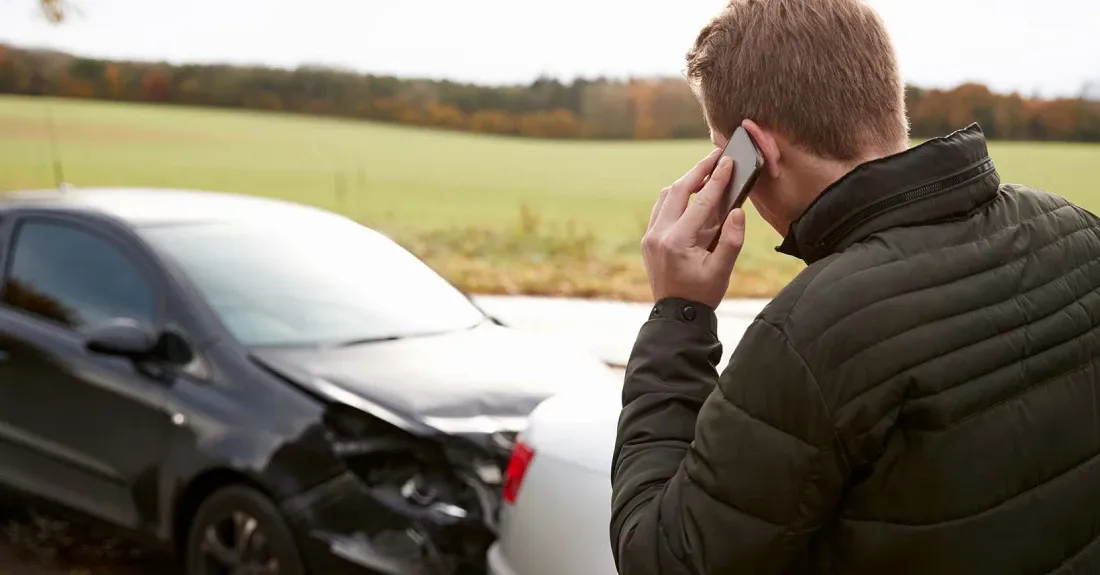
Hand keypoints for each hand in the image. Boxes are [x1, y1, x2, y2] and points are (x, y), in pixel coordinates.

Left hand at [641, 149, 746, 308]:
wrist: (676, 316)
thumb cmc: (702, 294)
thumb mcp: (722, 270)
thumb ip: (732, 240)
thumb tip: (737, 210)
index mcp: (677, 242)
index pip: (700, 202)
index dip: (716, 180)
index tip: (728, 161)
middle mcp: (658, 235)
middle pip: (677, 190)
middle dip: (698, 171)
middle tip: (717, 157)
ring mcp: (650, 236)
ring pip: (665, 197)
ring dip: (685, 183)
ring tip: (707, 173)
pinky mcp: (649, 239)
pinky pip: (661, 209)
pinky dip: (676, 198)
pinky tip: (692, 195)